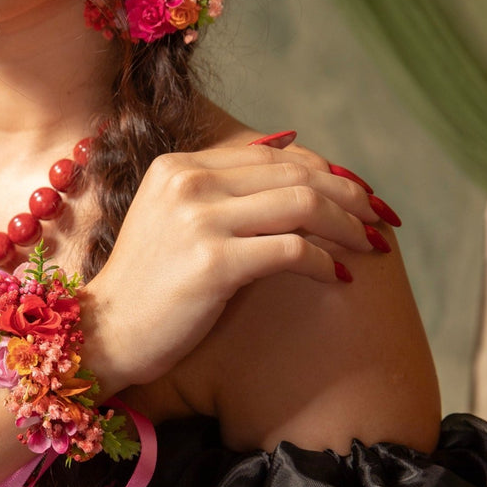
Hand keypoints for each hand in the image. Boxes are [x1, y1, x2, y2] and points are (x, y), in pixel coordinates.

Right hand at [81, 143, 385, 392]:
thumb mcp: (176, 221)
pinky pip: (291, 250)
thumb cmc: (149, 287)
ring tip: (370, 246)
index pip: (272, 154)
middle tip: (381, 219)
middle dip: (350, 195)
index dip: (325, 170)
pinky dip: (324, 262)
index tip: (360, 195)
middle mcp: (186, 182)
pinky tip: (340, 278)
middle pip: (295, 173)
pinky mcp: (212, 262)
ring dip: (348, 225)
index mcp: (178, 167)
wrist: (106, 334)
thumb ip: (221, 189)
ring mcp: (197, 219)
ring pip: (302, 204)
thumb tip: (292, 152)